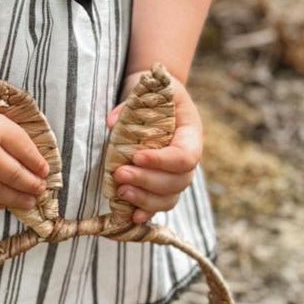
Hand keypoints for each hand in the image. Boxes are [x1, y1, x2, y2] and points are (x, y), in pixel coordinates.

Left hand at [103, 68, 203, 225]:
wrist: (156, 99)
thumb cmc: (156, 93)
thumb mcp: (150, 87)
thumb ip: (132, 104)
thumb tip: (112, 123)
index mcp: (191, 134)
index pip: (185, 156)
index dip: (162, 161)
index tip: (136, 156)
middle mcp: (188, 159)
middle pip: (178, 181)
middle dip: (148, 181)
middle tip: (120, 174)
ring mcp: (176, 175)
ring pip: (170, 197)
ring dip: (146, 199)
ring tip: (121, 191)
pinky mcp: (161, 185)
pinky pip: (160, 204)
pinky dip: (147, 212)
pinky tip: (131, 216)